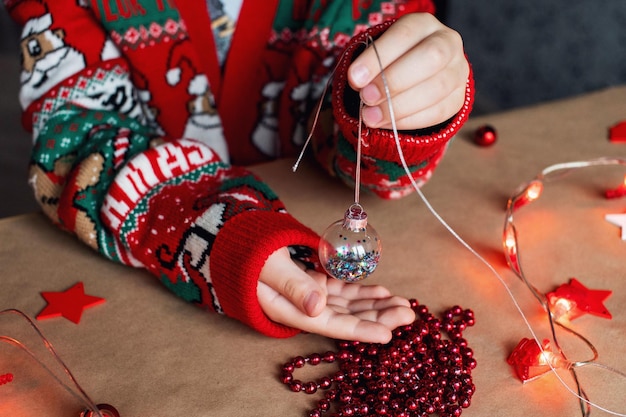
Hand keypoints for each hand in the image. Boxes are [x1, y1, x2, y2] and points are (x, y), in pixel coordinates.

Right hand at [258, 247, 415, 342]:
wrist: (231, 242)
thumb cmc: (245, 254)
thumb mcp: (267, 266)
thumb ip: (292, 285)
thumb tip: (318, 307)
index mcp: (290, 310)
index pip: (331, 325)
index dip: (360, 330)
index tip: (388, 334)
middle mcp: (302, 307)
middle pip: (346, 317)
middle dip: (378, 316)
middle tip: (409, 314)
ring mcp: (308, 295)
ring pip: (347, 304)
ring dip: (374, 304)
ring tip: (402, 303)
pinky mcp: (311, 282)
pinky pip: (340, 290)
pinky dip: (359, 290)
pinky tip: (381, 290)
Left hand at [348, 13, 468, 129]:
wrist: (416, 75)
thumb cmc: (390, 60)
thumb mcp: (379, 53)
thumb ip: (370, 64)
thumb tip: (360, 83)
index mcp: (424, 24)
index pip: (404, 35)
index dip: (378, 57)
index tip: (355, 78)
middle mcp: (448, 43)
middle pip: (431, 58)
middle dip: (394, 81)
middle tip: (367, 97)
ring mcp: (458, 71)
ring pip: (437, 89)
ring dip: (399, 107)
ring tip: (371, 116)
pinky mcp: (459, 98)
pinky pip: (438, 113)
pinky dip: (409, 121)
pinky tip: (387, 123)